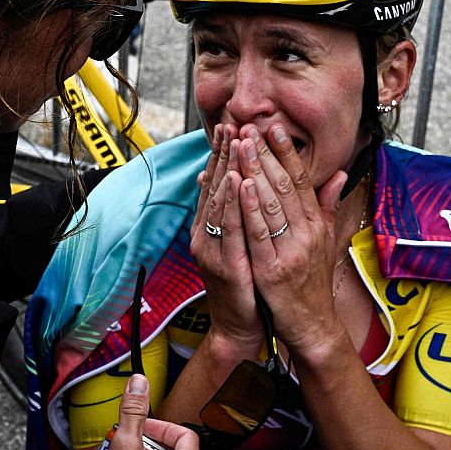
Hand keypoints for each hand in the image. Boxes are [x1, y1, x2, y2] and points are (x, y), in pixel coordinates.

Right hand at [190, 125, 259, 345]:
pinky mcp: (224, 265)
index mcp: (209, 228)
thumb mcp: (239, 243)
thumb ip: (233, 211)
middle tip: (230, 124)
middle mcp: (205, 235)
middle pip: (214, 188)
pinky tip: (240, 182)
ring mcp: (212, 251)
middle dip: (223, 154)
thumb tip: (224, 178)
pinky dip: (234, 204)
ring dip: (227, 170)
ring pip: (220, 203)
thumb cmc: (245, 284)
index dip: (220, 154)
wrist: (241, 325)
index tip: (229, 126)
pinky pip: (230, 229)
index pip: (214, 184)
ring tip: (235, 142)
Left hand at [232, 124, 346, 352]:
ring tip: (242, 144)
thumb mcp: (325, 242)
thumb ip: (328, 207)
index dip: (288, 152)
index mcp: (316, 225)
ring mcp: (290, 252)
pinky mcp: (272, 271)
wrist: (312, 326)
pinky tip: (241, 184)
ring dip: (254, 171)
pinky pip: (259, 234)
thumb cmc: (312, 283)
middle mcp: (307, 234)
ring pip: (271, 204)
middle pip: (284, 186)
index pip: (301, 181)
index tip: (275, 127)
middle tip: (251, 126)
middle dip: (266, 153)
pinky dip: (250, 207)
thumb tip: (339, 174)